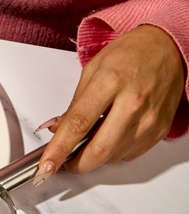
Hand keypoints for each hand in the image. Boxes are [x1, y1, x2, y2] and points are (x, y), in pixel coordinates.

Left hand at [33, 25, 185, 185]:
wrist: (167, 48)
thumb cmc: (130, 54)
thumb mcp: (92, 70)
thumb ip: (74, 103)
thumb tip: (56, 129)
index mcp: (110, 83)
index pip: (78, 124)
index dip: (59, 148)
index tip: (46, 165)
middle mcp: (132, 103)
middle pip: (98, 149)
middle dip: (75, 164)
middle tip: (62, 163)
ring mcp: (149, 119)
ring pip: (113, 156)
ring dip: (93, 157)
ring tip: (86, 141)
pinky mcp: (159, 130)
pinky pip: (130, 154)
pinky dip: (113, 152)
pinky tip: (108, 137)